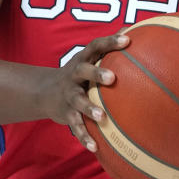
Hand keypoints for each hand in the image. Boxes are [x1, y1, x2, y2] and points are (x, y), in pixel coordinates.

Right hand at [40, 34, 128, 152]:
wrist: (44, 92)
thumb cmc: (78, 74)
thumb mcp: (89, 60)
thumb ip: (108, 50)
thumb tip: (134, 30)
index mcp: (82, 60)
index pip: (95, 46)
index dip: (110, 42)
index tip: (127, 40)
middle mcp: (74, 75)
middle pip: (83, 71)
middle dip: (96, 74)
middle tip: (113, 78)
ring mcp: (69, 94)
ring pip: (78, 101)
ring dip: (89, 109)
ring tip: (102, 118)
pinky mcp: (66, 113)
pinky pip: (75, 126)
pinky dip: (84, 137)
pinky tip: (94, 148)